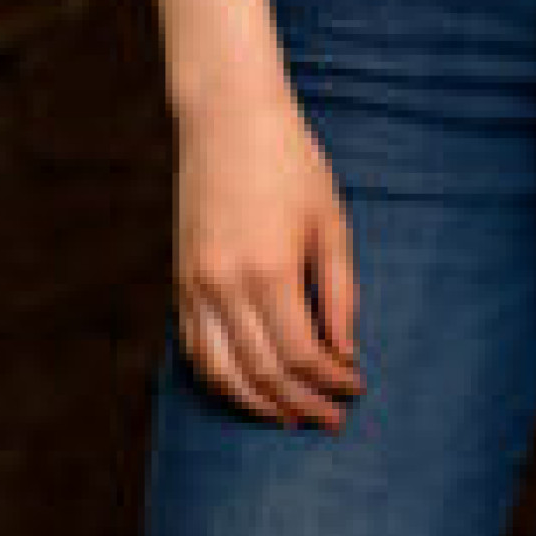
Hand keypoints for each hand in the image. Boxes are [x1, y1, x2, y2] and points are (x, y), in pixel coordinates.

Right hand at [173, 87, 364, 427]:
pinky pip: (195, 350)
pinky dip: (221, 379)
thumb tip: (345, 353)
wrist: (227, 117)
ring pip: (221, 374)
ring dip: (257, 405)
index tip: (355, 388)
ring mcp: (195, 287)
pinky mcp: (179, 282)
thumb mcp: (329, 220)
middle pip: (261, 375)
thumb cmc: (290, 161)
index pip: (300, 355)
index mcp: (269, 271)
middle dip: (300, 404)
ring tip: (290, 416)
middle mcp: (225, 287)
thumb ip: (338, 291)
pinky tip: (247, 387)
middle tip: (330, 417)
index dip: (330, 381)